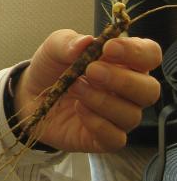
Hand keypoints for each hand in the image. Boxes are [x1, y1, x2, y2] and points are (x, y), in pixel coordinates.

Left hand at [13, 30, 161, 151]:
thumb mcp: (54, 48)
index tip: (109, 48)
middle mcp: (128, 90)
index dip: (136, 51)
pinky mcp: (105, 138)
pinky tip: (78, 109)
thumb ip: (68, 42)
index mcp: (124, 61)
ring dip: (102, 100)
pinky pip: (115, 138)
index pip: (150, 55)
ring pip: (132, 115)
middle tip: (92, 71)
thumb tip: (85, 42)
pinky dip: (96, 123)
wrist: (30, 96)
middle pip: (149, 90)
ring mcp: (118, 116)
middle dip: (123, 80)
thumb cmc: (52, 69)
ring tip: (75, 88)